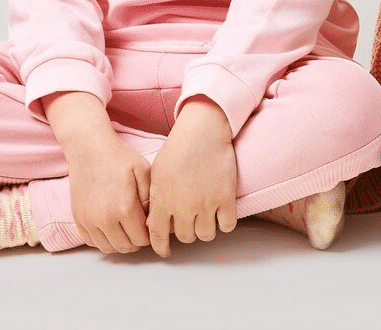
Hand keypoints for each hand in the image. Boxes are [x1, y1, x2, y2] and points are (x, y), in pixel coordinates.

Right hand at [48, 94, 151, 254]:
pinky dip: (104, 241)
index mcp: (124, 208)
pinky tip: (112, 229)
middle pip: (126, 247)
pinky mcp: (78, 218)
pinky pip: (92, 242)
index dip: (150, 236)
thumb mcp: (144, 173)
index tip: (151, 226)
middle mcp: (104, 218)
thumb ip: (150, 200)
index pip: (141, 239)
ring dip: (121, 244)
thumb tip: (152, 222)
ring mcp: (88, 220)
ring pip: (109, 248)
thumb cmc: (119, 158)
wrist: (89, 148)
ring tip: (128, 231)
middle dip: (137, 242)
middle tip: (142, 230)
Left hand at [147, 99, 237, 253]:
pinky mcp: (226, 198)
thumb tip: (153, 220)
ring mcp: (206, 203)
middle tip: (189, 223)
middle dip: (186, 233)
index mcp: (163, 200)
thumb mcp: (157, 172)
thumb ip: (155, 198)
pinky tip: (221, 215)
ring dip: (205, 230)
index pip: (158, 234)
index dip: (160, 247)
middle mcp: (184, 206)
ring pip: (206, 235)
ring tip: (205, 219)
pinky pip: (227, 226)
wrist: (203, 130)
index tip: (164, 251)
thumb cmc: (179, 147)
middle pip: (185, 237)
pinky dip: (224, 224)